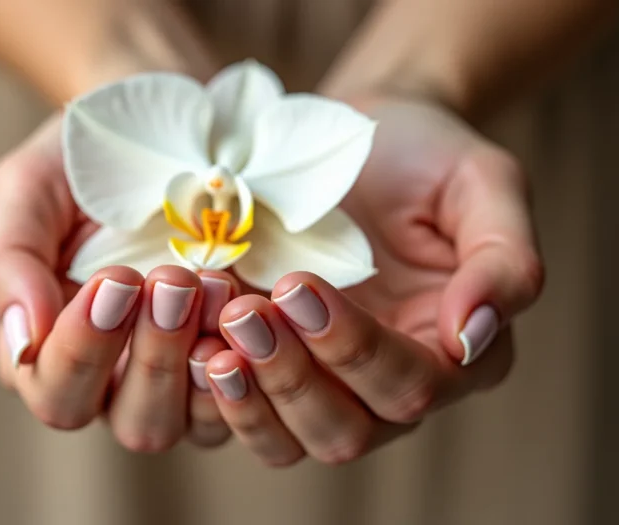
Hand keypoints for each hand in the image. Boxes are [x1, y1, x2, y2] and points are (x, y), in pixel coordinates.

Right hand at [0, 115, 235, 448]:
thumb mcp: (28, 192)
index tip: (114, 279)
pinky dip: (258, 360)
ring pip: (199, 424)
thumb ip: (8, 263)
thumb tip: (23, 342)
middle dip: (156, 357)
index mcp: (58, 353)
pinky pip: (255, 397)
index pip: (59, 394)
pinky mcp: (244, 362)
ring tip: (216, 284)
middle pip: (138, 425)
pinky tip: (256, 302)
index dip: (84, 351)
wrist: (162, 133)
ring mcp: (189, 379)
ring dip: (208, 360)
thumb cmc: (84, 166)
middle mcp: (123, 382)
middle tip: (172, 279)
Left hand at [200, 97, 543, 465]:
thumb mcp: (483, 185)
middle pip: (346, 430)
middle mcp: (391, 385)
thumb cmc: (424, 155)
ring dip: (249, 398)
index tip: (296, 286)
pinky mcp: (275, 369)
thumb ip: (503, 261)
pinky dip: (216, 395)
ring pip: (291, 441)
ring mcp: (328, 383)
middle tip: (243, 313)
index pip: (410, 383)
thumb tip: (471, 338)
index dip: (353, 347)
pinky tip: (188, 347)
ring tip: (212, 337)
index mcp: (454, 353)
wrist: (356, 135)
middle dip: (292, 378)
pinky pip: (246, 416)